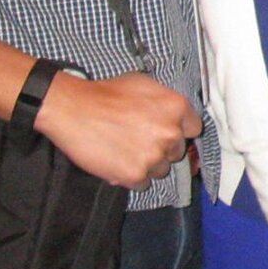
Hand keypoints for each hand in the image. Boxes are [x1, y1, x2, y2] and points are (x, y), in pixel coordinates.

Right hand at [33, 70, 200, 188]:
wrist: (74, 110)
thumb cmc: (106, 95)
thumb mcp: (144, 85)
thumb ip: (165, 102)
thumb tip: (173, 115)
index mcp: (177, 107)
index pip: (193, 129)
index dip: (178, 131)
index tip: (166, 132)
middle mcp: (171, 133)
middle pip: (176, 151)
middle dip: (161, 148)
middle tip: (139, 140)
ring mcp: (154, 155)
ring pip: (161, 169)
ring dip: (148, 164)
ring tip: (126, 151)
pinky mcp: (135, 174)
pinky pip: (143, 183)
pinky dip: (131, 177)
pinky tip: (118, 162)